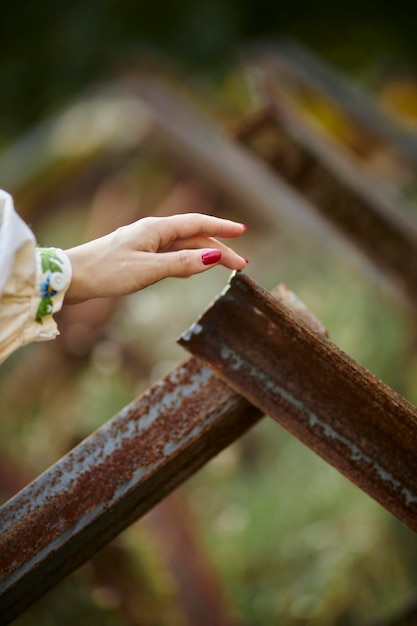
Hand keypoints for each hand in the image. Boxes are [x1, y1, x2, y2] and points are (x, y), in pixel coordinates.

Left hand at [64, 213, 247, 303]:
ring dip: (205, 255)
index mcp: (156, 229)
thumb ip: (182, 263)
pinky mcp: (138, 255)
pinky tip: (193, 267)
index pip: (197, 224)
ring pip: (183, 246)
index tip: (242, 232)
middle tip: (240, 266)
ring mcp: (145, 243)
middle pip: (193, 237)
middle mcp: (153, 232)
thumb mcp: (148, 270)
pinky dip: (188, 260)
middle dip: (219, 249)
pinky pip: (171, 254)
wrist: (72, 277)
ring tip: (225, 267)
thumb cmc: (107, 272)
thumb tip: (214, 257)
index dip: (221, 228)